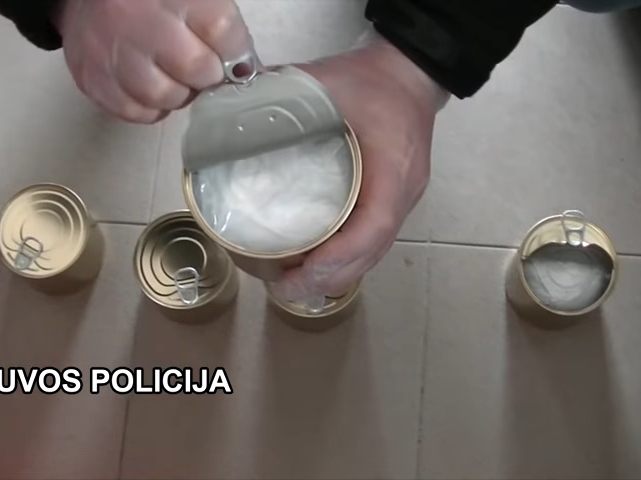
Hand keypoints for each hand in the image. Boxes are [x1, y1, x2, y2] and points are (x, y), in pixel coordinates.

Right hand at [54, 0, 254, 122]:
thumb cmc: (150, 1)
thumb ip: (218, 25)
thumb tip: (247, 68)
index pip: (221, 29)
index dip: (236, 52)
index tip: (236, 59)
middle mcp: (137, 18)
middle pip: (195, 68)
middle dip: (206, 75)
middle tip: (201, 68)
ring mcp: (111, 50)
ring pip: (164, 96)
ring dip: (178, 94)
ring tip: (173, 76)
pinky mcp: (91, 77)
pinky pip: (134, 112)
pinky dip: (150, 107)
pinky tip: (150, 86)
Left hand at [274, 40, 448, 301]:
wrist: (411, 72)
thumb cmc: (371, 79)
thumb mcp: (327, 81)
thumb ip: (279, 92)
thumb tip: (229, 113)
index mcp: (392, 168)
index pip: (373, 227)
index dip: (339, 256)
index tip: (301, 271)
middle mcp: (403, 193)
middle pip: (371, 252)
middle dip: (328, 277)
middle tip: (283, 287)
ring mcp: (403, 200)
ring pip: (373, 253)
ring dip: (336, 274)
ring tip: (293, 283)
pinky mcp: (395, 200)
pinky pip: (373, 242)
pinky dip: (346, 260)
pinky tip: (316, 264)